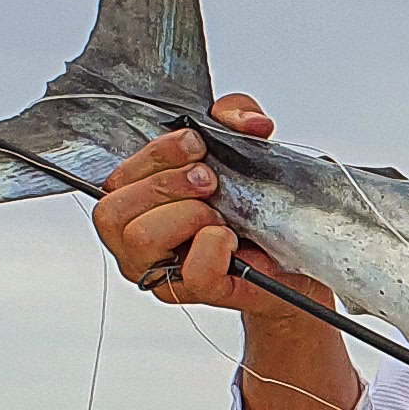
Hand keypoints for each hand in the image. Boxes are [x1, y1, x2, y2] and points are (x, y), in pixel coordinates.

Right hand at [92, 95, 325, 317]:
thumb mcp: (240, 145)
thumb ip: (235, 117)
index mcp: (139, 202)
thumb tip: (249, 121)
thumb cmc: (255, 204)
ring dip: (186, 215)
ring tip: (218, 215)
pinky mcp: (200, 293)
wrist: (295, 251)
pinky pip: (195, 274)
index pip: (116, 180)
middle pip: (113, 210)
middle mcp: (139, 239)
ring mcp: (164, 271)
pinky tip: (231, 239)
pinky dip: (215, 247)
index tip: (195, 144)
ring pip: (140, 239)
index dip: (155, 155)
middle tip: (209, 181)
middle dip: (165, 184)